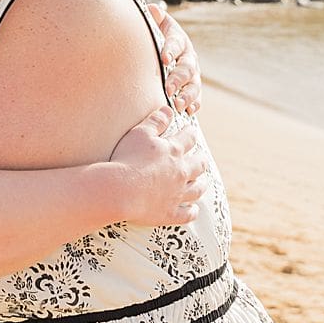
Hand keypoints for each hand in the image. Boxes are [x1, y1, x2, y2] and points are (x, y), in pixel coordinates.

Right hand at [110, 108, 206, 226]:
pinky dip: (192, 211)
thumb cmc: (128, 158)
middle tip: (201, 159)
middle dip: (201, 160)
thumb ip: (156, 120)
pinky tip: (193, 209)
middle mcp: (181, 172)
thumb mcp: (140, 133)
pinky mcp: (170, 213)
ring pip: (197, 189)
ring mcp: (177, 194)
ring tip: (203, 183)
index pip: (189, 138)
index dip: (190, 133)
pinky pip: (187, 214)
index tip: (190, 132)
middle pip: (199, 165)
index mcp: (174, 151)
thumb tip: (169, 109)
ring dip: (201, 185)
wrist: (120, 190)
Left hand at [144, 0, 201, 115]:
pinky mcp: (192, 87)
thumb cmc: (153, 36)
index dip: (170, 50)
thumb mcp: (153, 25)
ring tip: (178, 104)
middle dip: (178, 78)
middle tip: (168, 88)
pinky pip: (197, 97)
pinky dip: (194, 104)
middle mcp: (188, 56)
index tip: (164, 59)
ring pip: (194, 84)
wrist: (161, 48)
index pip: (176, 43)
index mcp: (178, 39)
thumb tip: (153, 10)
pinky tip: (189, 112)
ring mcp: (192, 73)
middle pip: (186, 67)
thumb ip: (153, 18)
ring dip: (187, 95)